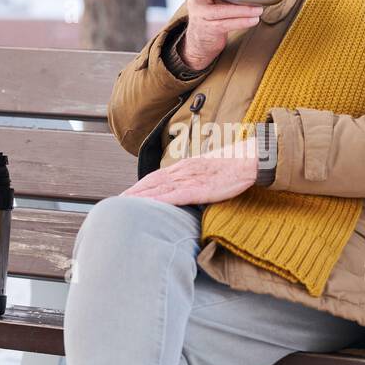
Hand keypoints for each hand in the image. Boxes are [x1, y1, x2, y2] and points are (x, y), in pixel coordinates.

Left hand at [120, 138, 259, 204]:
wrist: (251, 159)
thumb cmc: (234, 167)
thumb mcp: (209, 172)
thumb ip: (196, 181)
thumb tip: (186, 193)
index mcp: (185, 167)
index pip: (155, 178)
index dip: (138, 187)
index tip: (125, 196)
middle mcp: (183, 171)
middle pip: (151, 183)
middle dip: (132, 194)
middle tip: (114, 204)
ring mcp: (190, 179)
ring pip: (158, 188)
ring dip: (139, 197)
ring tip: (123, 206)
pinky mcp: (199, 188)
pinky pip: (175, 195)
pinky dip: (159, 201)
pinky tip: (148, 206)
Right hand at [179, 0, 263, 69]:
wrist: (201, 36)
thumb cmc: (211, 9)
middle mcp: (197, 0)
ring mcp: (201, 15)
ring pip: (220, 11)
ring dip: (242, 10)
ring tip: (258, 9)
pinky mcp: (209, 29)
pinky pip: (226, 25)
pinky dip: (242, 22)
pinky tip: (253, 19)